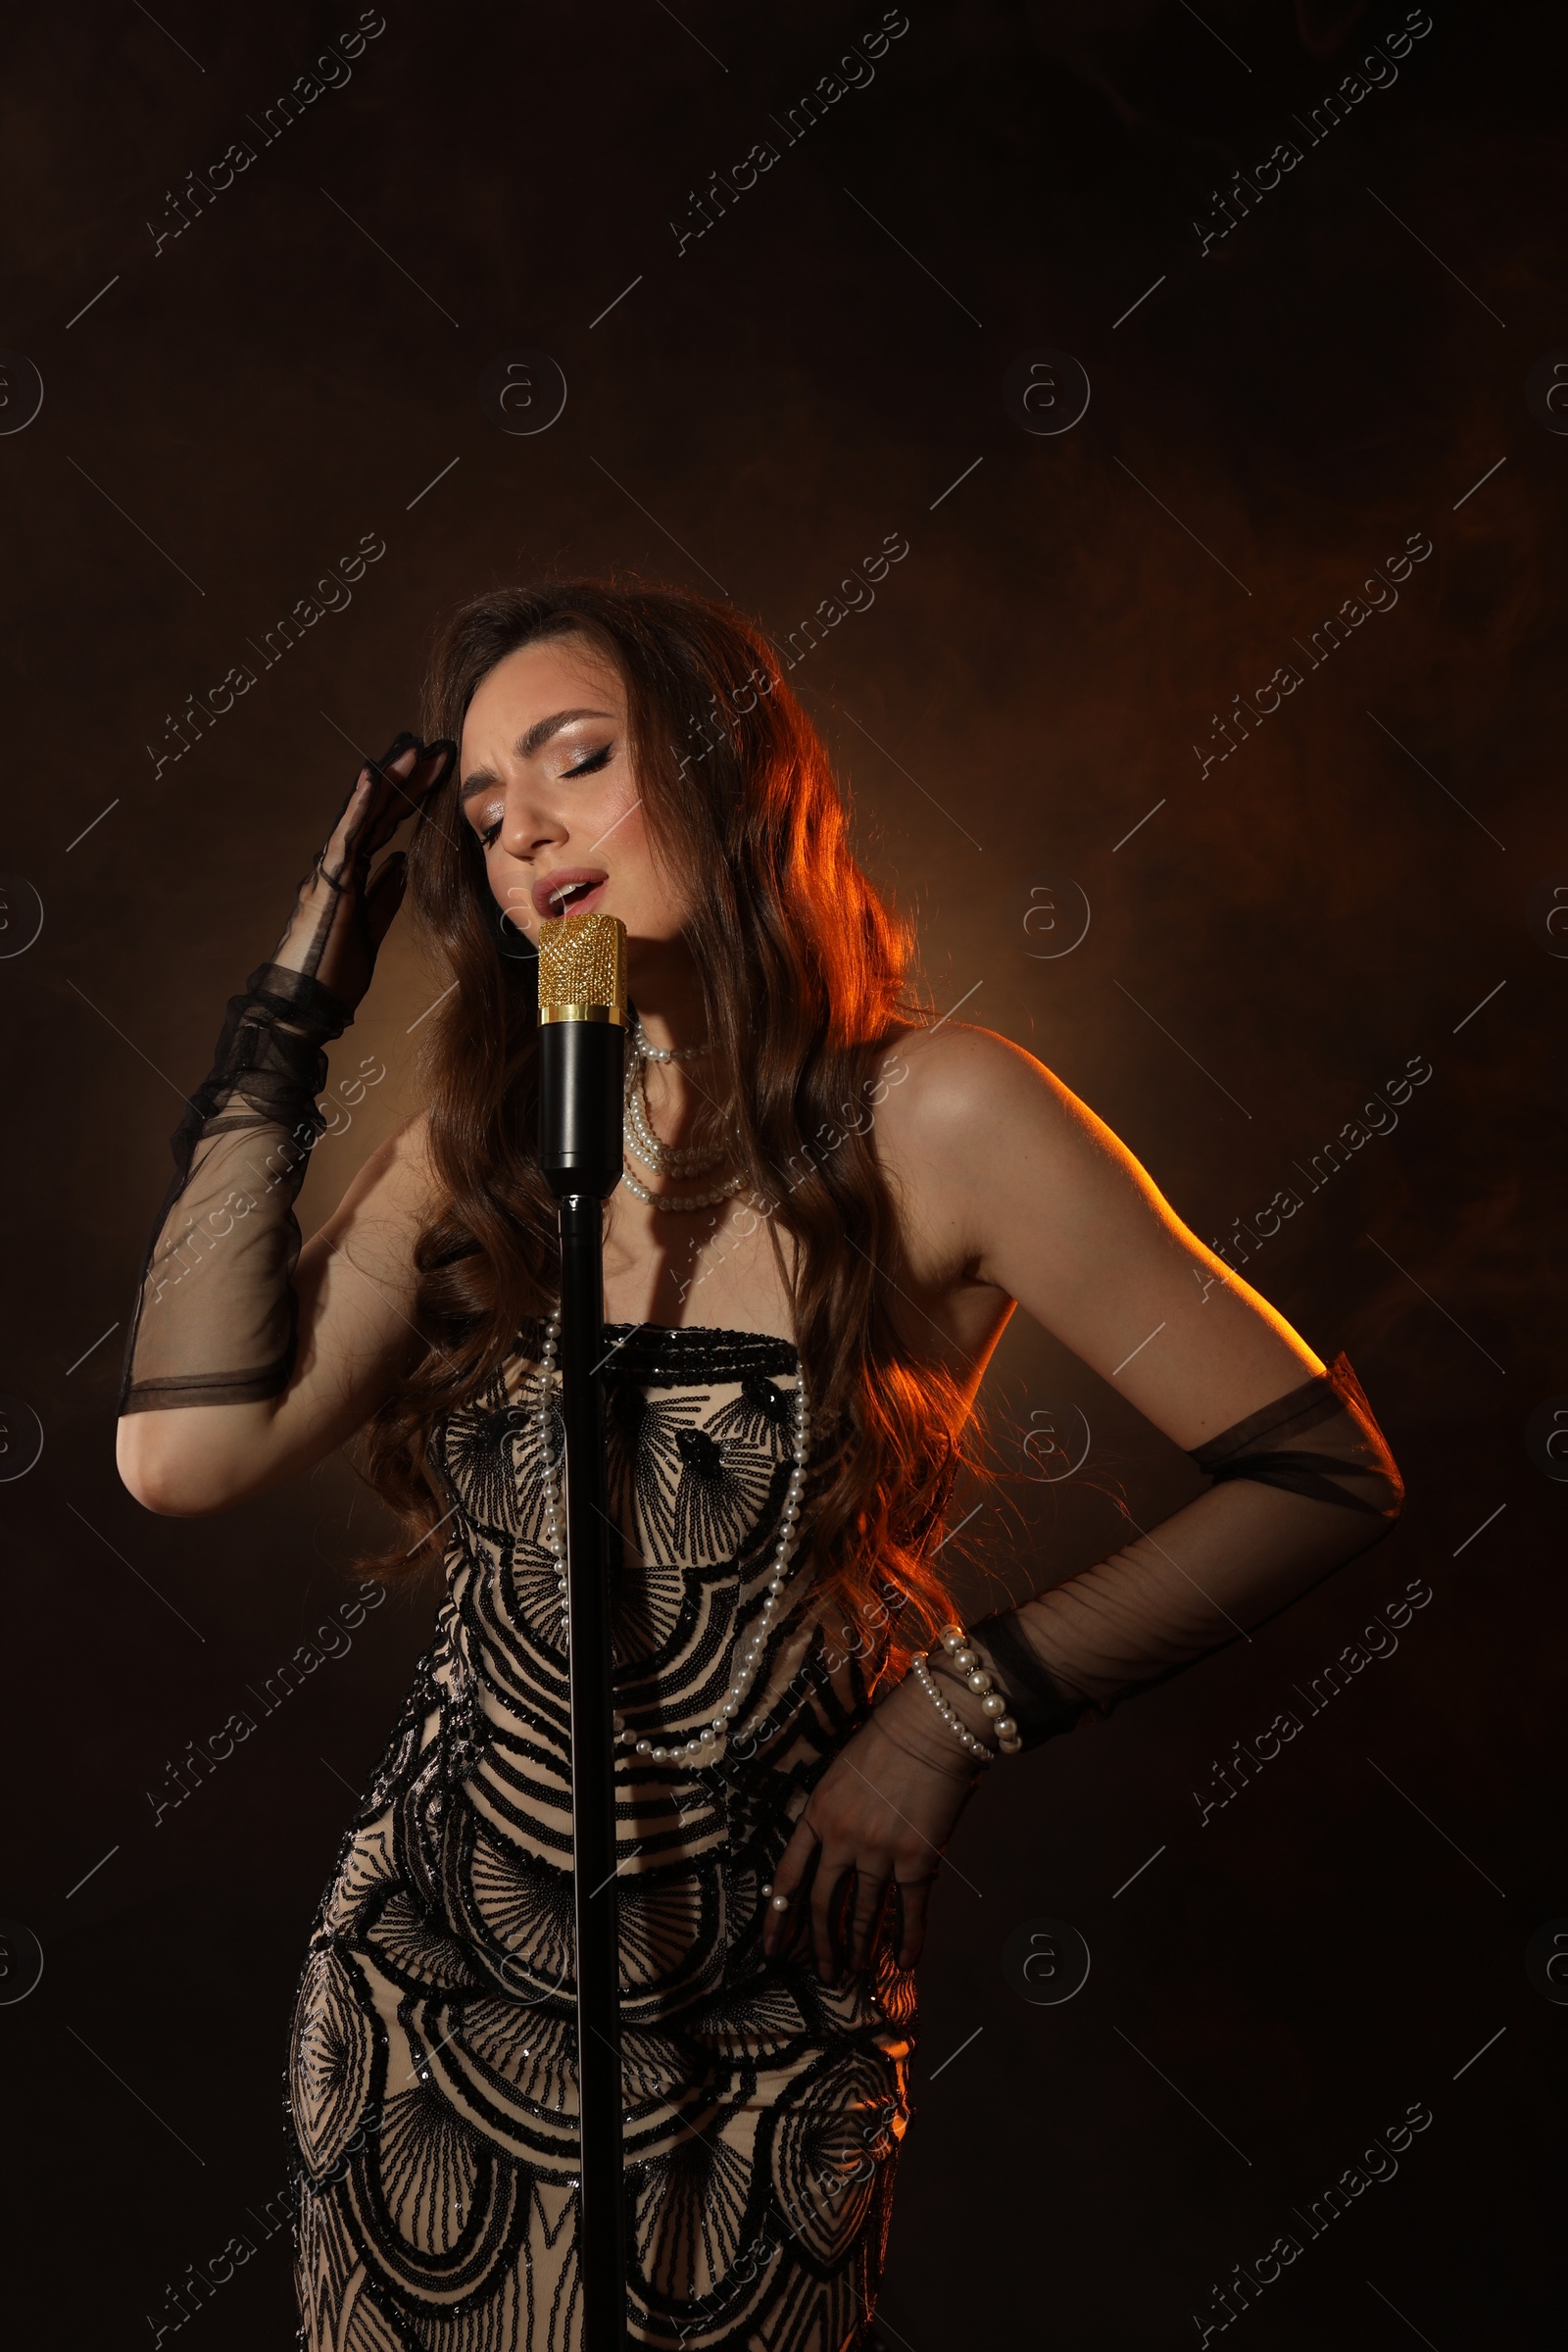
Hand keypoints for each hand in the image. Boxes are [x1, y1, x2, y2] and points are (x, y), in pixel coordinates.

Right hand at [270, 732, 455, 1012]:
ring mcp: (329, 870)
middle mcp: (336, 865)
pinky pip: (346, 836)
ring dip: (387, 780)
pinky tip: (374, 777)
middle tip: (434, 747)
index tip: (436, 770)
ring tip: (412, 749)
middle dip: (404, 778)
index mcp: (349, 875)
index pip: (382, 825)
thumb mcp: (371, 930)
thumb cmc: (331, 974)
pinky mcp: (327, 883)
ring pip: (362, 815)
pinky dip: (359, 805)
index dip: (409, 796)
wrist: (303, 1006)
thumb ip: (383, 895)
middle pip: (375, 811)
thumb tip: (402, 863)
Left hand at [762, 1668, 985, 1984]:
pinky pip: (910, 1909)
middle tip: (823, 1973)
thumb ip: (833, 1813)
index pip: (789, 1876)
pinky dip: (909, 1939)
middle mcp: (841, 1839)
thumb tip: (836, 1851)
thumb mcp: (840, 1773)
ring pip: (865, 1912)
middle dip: (822, 1944)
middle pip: (825, 1904)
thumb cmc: (888, 1739)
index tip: (773, 1948)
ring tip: (859, 1970)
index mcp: (816, 1814)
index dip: (779, 1917)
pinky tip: (906, 1963)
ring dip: (861, 1946)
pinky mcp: (916, 1860)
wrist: (930, 1727)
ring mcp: (878, 1852)